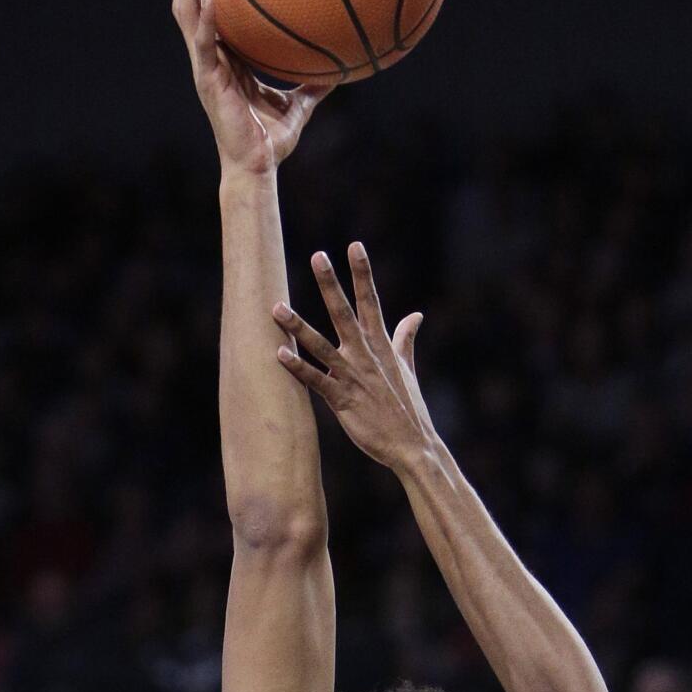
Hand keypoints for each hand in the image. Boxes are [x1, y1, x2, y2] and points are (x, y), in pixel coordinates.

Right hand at [170, 0, 333, 174]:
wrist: (258, 167)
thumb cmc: (271, 141)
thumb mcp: (297, 107)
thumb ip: (313, 87)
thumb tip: (339, 73)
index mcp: (227, 60)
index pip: (212, 14)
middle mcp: (211, 59)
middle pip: (191, 6)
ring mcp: (206, 69)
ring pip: (187, 17)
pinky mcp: (208, 82)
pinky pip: (204, 45)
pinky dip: (205, 21)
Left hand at [273, 244, 434, 469]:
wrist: (412, 446)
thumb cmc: (408, 409)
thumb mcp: (407, 369)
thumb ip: (405, 339)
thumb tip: (416, 316)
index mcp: (382, 346)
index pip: (371, 302)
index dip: (362, 273)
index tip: (354, 246)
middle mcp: (366, 356)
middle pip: (345, 313)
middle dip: (331, 285)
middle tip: (317, 256)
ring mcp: (353, 377)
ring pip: (321, 346)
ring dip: (298, 326)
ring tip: (276, 307)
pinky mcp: (343, 401)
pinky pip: (316, 381)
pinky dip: (298, 369)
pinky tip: (279, 354)